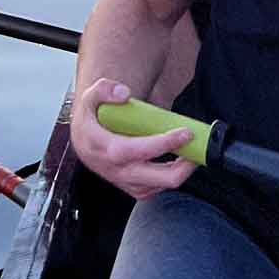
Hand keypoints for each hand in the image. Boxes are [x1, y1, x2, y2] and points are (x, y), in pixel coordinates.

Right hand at [70, 78, 196, 198]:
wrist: (82, 142)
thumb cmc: (90, 120)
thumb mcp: (89, 98)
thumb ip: (104, 90)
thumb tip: (124, 93)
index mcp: (106, 149)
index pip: (139, 150)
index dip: (165, 143)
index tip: (185, 132)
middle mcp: (117, 170)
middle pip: (159, 179)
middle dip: (184, 166)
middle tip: (196, 148)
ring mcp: (125, 181)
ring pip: (160, 186)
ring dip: (180, 172)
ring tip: (191, 153)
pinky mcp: (132, 187)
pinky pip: (155, 189)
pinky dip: (169, 178)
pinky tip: (177, 161)